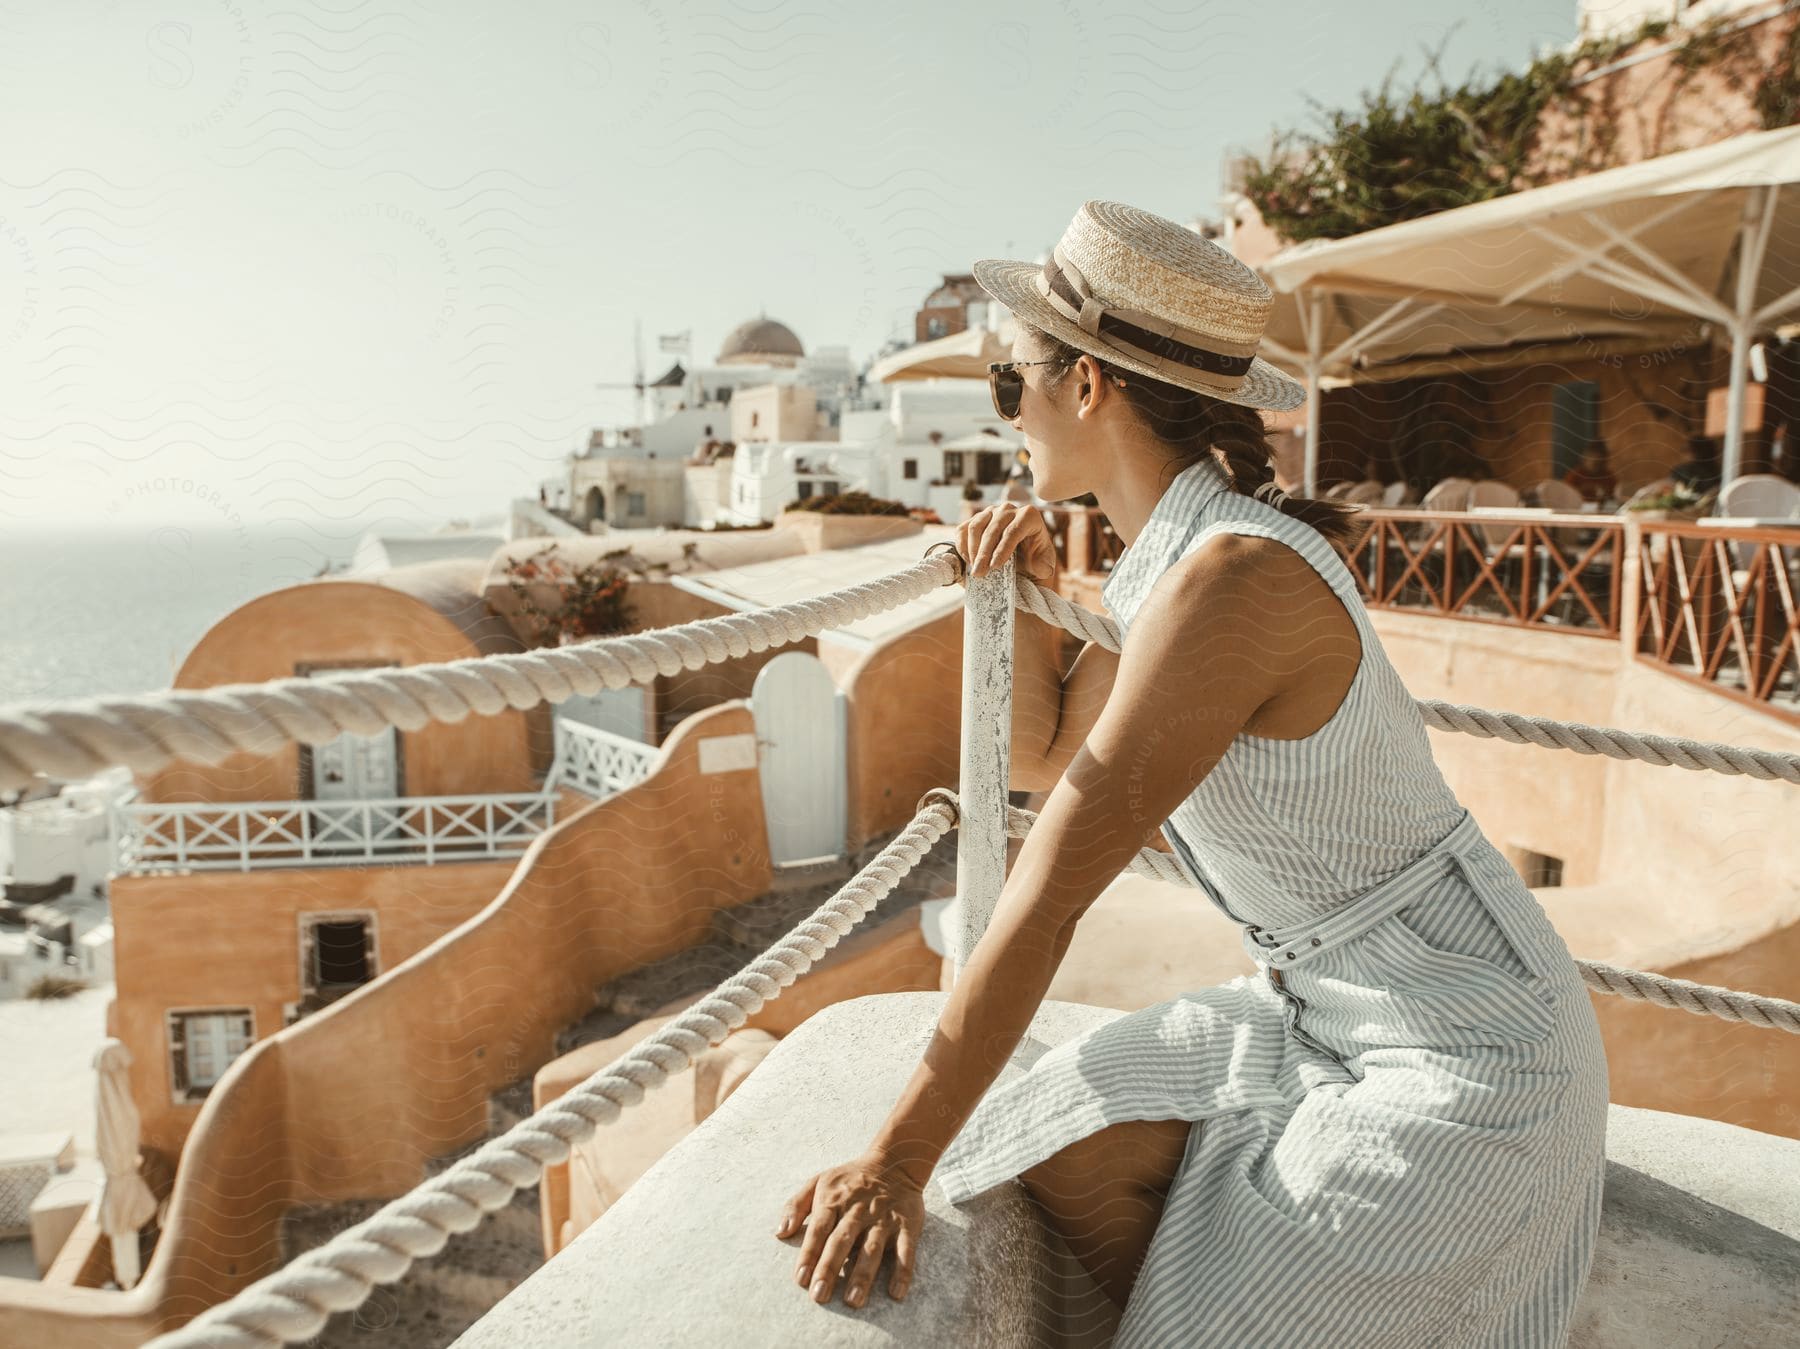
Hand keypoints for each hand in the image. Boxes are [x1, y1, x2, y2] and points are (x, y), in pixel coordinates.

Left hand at [776, 1153, 924, 1308]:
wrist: (894, 1162)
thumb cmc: (850, 1180)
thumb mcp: (819, 1181)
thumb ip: (796, 1205)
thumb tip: (780, 1233)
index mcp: (834, 1200)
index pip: (819, 1229)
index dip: (809, 1254)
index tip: (800, 1279)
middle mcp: (858, 1210)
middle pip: (841, 1241)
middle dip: (829, 1268)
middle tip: (819, 1296)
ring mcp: (883, 1218)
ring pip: (871, 1248)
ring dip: (862, 1275)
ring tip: (853, 1300)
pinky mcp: (907, 1224)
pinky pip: (906, 1250)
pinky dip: (903, 1271)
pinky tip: (896, 1292)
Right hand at [956, 501, 1057, 587]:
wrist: (1022, 558)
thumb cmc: (1034, 560)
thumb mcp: (1044, 564)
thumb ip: (1045, 566)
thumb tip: (1041, 568)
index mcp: (1029, 516)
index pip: (1013, 531)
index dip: (1002, 549)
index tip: (995, 567)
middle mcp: (1009, 509)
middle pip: (992, 529)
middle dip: (984, 553)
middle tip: (979, 573)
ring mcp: (990, 512)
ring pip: (976, 527)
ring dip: (972, 550)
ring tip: (974, 570)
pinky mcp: (976, 519)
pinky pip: (963, 529)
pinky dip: (962, 546)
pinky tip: (968, 562)